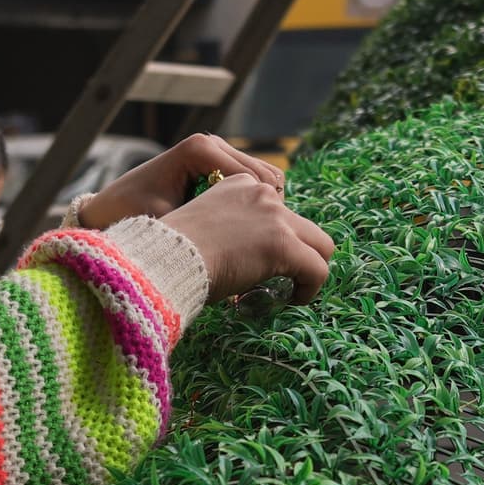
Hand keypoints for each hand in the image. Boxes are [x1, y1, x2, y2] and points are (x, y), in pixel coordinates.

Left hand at [81, 133, 282, 231]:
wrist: (108, 212)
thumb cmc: (132, 220)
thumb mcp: (171, 226)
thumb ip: (209, 226)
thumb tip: (255, 242)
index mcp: (201, 150)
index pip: (258, 179)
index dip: (269, 215)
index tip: (269, 248)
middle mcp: (212, 144)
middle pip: (268, 177)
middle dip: (273, 213)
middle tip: (267, 248)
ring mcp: (216, 152)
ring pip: (266, 180)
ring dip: (268, 210)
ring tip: (256, 241)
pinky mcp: (216, 165)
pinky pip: (253, 184)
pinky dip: (258, 206)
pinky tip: (245, 232)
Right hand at [169, 174, 335, 303]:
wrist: (163, 259)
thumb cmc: (171, 254)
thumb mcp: (203, 229)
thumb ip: (230, 231)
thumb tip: (246, 260)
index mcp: (238, 184)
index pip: (275, 209)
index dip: (274, 237)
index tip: (260, 261)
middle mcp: (260, 192)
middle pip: (303, 224)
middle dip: (299, 251)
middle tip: (284, 277)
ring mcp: (275, 217)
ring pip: (320, 244)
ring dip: (309, 267)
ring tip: (291, 289)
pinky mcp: (283, 245)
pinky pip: (317, 269)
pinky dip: (311, 288)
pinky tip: (294, 300)